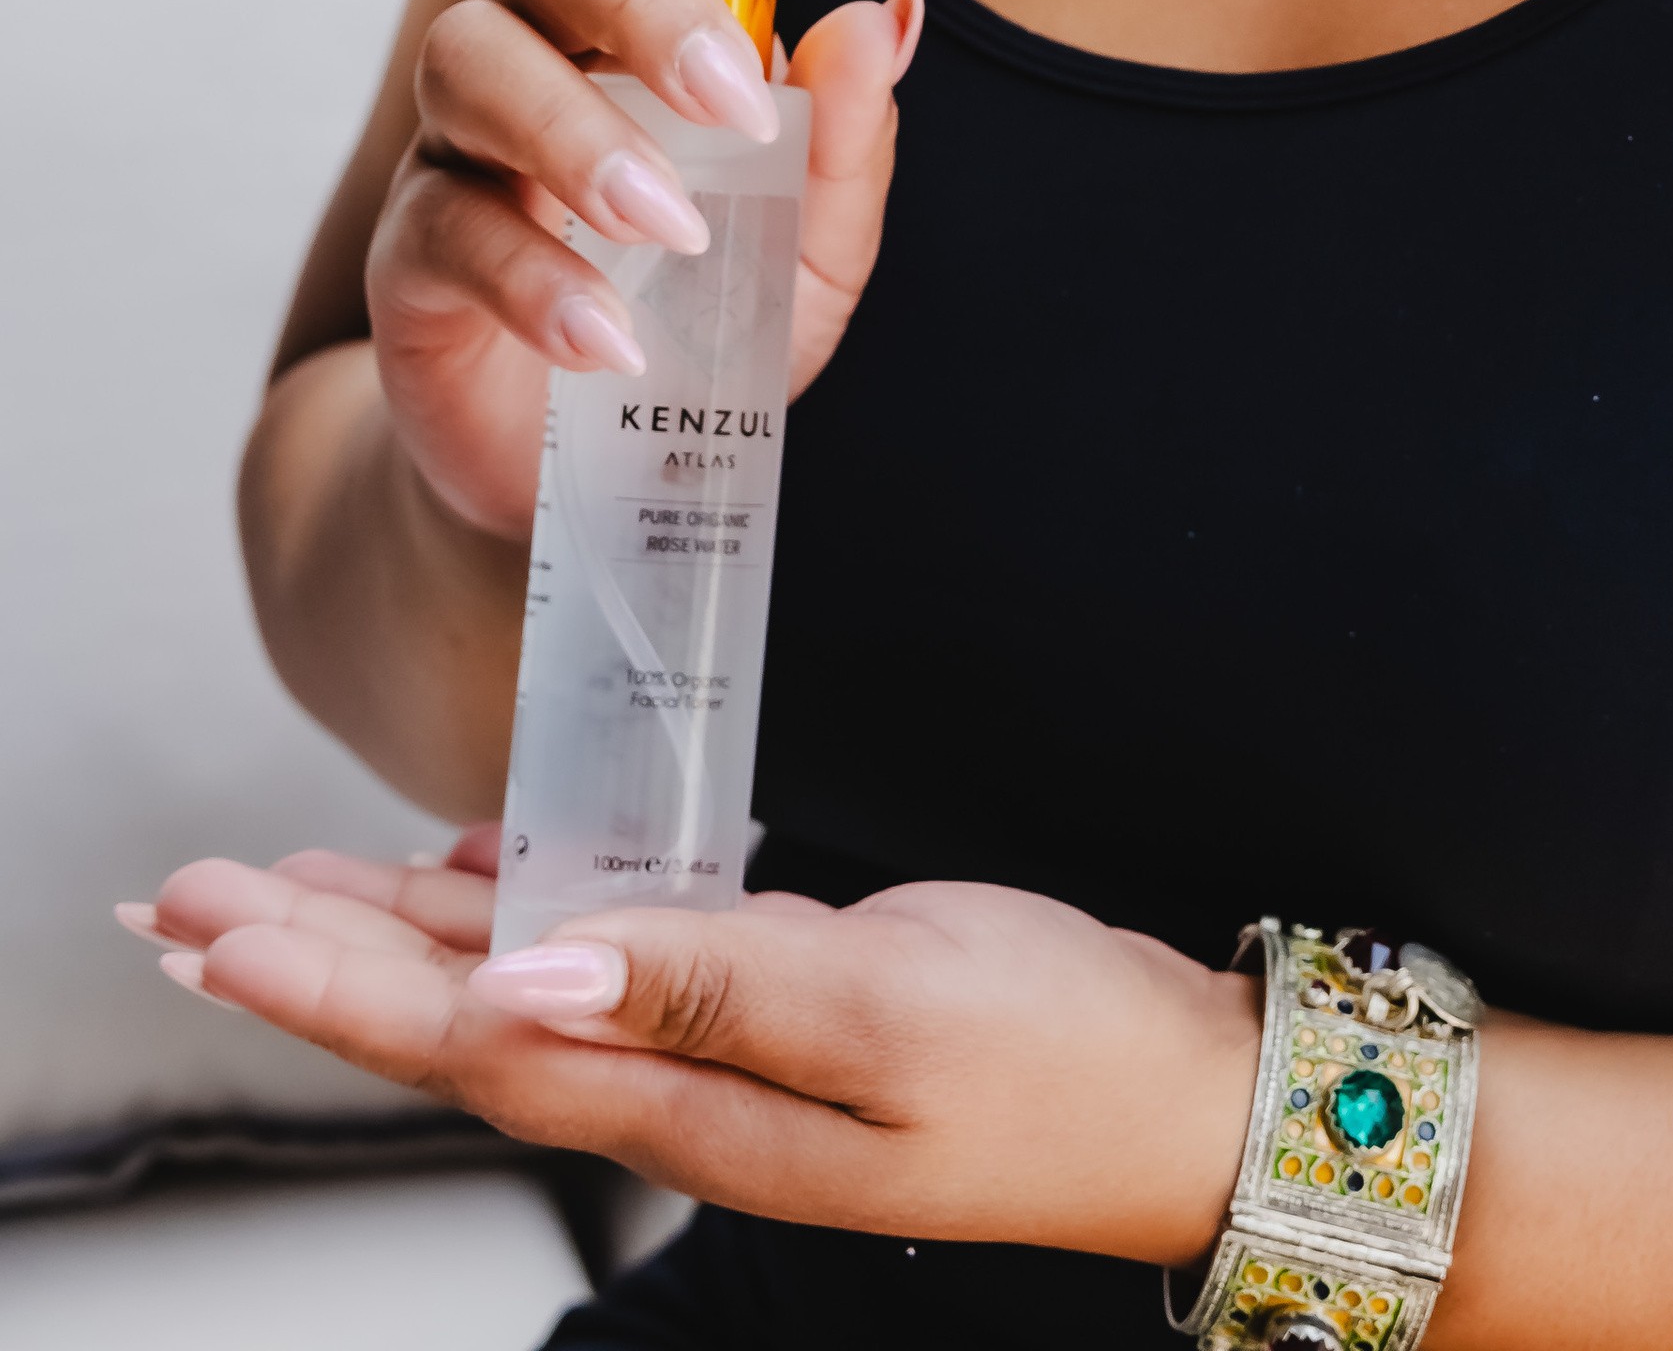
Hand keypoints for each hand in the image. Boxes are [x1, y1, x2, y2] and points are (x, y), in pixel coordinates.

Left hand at [122, 841, 1258, 1266]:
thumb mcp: (890, 1013)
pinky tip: (468, 879)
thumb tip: (526, 975)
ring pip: (511, 994)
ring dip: (382, 941)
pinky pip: (598, 965)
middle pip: (460, 1024)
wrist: (1183, 1097)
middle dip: (312, 957)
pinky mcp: (773, 1003)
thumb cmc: (1057, 1055)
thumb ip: (710, 988)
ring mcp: (726, 1053)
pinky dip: (511, 917)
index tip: (217, 923)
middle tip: (180, 896)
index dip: (334, 986)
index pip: (471, 1043)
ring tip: (268, 889)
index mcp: (696, 1103)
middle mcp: (684, 1090)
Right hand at [364, 0, 923, 540]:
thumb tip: (881, 13)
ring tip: (672, 230)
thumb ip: (851, 136)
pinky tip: (610, 343)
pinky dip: (536, 280)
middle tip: (736, 103)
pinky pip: (446, 224)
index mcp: (651, 7)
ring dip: (578, 134)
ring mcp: (468, 142)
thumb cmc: (714, 316)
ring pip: (472, 54)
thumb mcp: (817, 243)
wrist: (601, 481)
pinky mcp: (414, 254)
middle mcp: (547, 42)